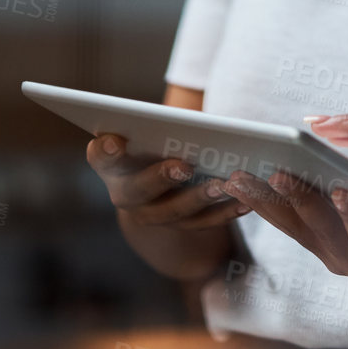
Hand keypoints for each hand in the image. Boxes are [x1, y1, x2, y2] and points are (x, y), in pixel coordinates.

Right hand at [85, 133, 248, 230]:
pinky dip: (226, 212)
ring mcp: (153, 216)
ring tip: (224, 184)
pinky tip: (246, 202)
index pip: (101, 157)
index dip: (104, 150)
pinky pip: (206, 223)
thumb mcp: (152, 130)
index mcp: (112, 165)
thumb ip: (158, 125)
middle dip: (162, 178)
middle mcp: (126, 195)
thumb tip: (192, 121)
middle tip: (184, 165)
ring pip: (176, 213)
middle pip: (140, 190)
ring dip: (201, 198)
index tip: (115, 140)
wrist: (160, 184)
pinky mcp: (183, 227)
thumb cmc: (156, 142)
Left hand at [221, 167, 347, 283]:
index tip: (345, 191)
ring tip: (239, 175)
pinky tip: (238, 179)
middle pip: (324, 231)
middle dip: (301, 200)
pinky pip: (285, 223)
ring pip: (294, 227)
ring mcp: (332, 256)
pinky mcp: (316, 245)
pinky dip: (261, 201)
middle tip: (282, 172)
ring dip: (265, 201)